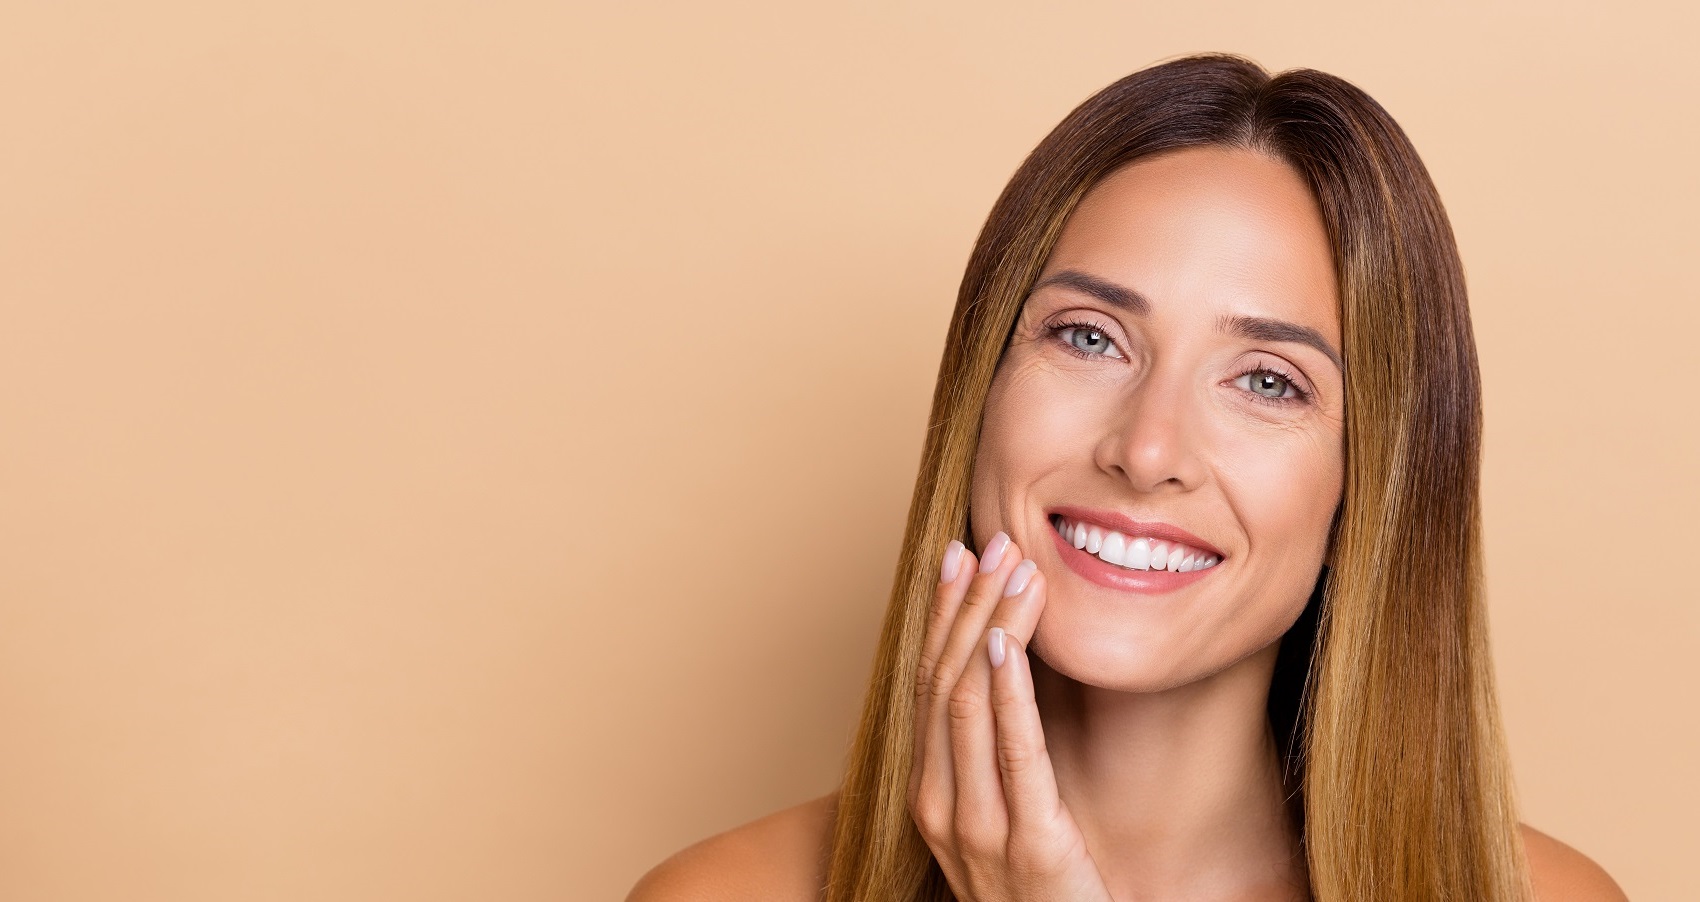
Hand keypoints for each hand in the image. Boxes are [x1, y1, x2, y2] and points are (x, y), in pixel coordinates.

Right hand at [906, 531, 1113, 901]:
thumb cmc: (1040, 896)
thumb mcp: (1006, 819)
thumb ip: (999, 758)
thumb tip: (1011, 674)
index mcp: (930, 796)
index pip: (928, 684)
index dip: (941, 616)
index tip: (956, 557)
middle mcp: (940, 807)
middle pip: (942, 681)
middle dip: (965, 606)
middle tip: (990, 542)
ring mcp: (978, 829)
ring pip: (969, 702)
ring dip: (991, 626)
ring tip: (1015, 570)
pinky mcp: (1029, 845)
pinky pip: (1012, 752)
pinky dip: (1008, 690)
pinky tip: (1012, 643)